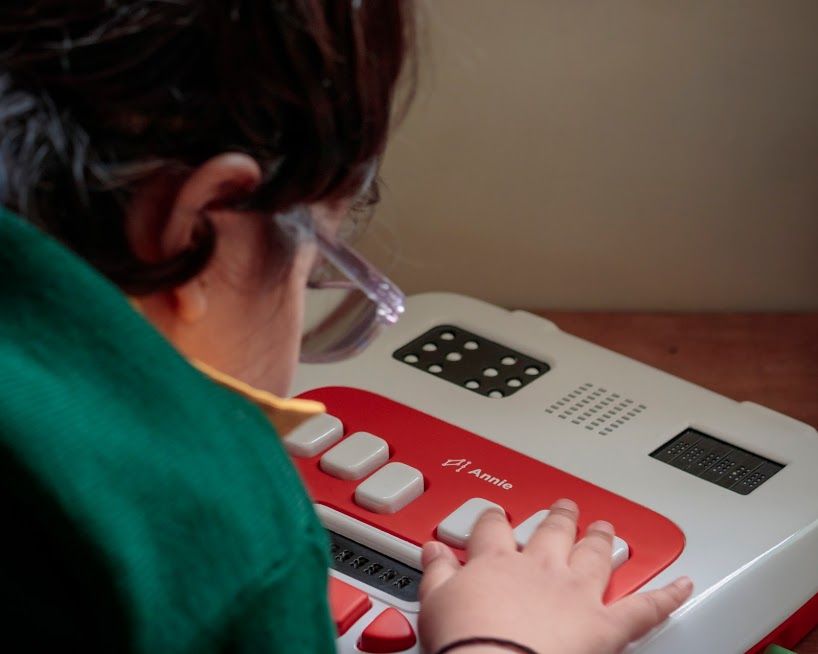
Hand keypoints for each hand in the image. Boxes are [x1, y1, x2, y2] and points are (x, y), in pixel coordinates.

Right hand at [418, 499, 691, 653]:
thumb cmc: (466, 643)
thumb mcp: (436, 604)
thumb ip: (438, 572)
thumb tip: (433, 552)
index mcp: (497, 563)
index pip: (494, 529)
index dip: (495, 519)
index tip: (496, 515)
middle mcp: (540, 568)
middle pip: (553, 532)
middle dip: (559, 516)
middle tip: (565, 506)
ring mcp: (576, 593)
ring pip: (594, 554)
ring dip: (601, 538)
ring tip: (606, 526)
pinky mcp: (606, 626)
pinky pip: (644, 607)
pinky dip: (667, 596)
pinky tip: (683, 585)